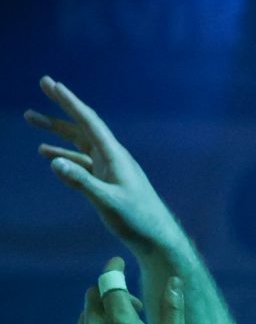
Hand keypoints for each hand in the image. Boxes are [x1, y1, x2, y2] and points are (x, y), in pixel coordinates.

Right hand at [27, 77, 187, 253]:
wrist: (156, 239)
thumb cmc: (137, 220)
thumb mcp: (107, 202)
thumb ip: (81, 182)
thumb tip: (54, 162)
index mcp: (115, 156)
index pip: (90, 122)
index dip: (70, 102)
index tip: (53, 84)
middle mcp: (113, 157)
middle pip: (82, 127)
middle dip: (60, 107)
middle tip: (43, 85)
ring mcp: (110, 169)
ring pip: (79, 144)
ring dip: (56, 132)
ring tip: (31, 120)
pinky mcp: (108, 181)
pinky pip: (82, 162)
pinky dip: (65, 156)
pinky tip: (49, 156)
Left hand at [68, 259, 186, 323]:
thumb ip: (173, 309)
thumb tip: (175, 281)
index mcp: (120, 322)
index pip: (110, 281)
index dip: (114, 268)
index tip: (117, 262)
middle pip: (92, 297)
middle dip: (110, 293)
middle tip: (131, 306)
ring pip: (85, 319)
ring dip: (102, 316)